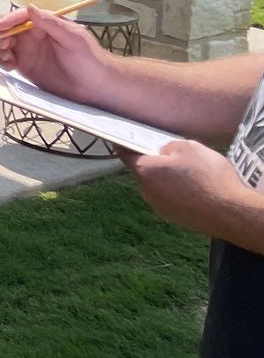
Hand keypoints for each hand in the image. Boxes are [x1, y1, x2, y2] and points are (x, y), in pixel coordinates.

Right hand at [0, 4, 114, 103]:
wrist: (97, 86)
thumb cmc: (90, 59)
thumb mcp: (74, 38)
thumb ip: (51, 24)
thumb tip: (30, 8)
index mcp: (44, 24)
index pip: (21, 16)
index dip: (8, 20)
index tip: (1, 27)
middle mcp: (33, 36)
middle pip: (7, 28)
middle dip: (0, 34)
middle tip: (4, 46)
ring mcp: (28, 51)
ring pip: (3, 44)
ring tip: (7, 57)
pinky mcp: (25, 67)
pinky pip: (6, 61)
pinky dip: (1, 61)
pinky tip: (8, 65)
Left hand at [118, 139, 245, 238]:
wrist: (232, 214)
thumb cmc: (208, 177)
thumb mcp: (190, 147)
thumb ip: (169, 147)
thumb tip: (162, 152)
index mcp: (145, 171)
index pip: (126, 154)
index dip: (126, 145)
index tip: (125, 138)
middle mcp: (146, 191)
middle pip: (144, 172)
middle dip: (154, 163)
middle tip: (173, 157)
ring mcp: (160, 208)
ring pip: (158, 186)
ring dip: (167, 179)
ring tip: (190, 175)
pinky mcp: (175, 219)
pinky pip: (170, 199)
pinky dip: (177, 193)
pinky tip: (196, 190)